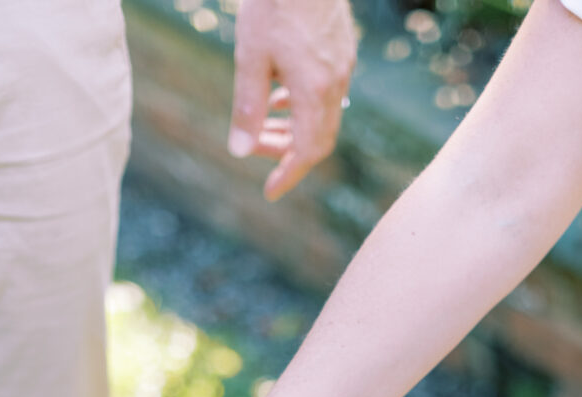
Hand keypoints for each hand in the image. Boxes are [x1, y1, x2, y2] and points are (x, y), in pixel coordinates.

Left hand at [228, 0, 356, 201]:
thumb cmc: (273, 4)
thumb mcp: (250, 56)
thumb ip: (247, 106)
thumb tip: (239, 150)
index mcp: (315, 92)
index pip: (306, 152)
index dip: (288, 175)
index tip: (270, 192)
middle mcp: (335, 84)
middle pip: (318, 139)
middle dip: (287, 152)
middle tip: (255, 148)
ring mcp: (342, 66)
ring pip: (322, 116)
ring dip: (294, 128)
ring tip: (265, 123)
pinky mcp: (341, 50)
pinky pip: (326, 93)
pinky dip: (302, 105)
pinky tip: (279, 93)